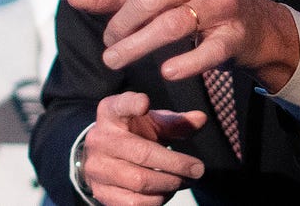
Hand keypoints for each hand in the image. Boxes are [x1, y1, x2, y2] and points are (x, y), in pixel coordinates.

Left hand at [66, 0, 299, 90]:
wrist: (251, 26)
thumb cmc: (189, 1)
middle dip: (124, 23)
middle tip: (107, 43)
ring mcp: (222, 7)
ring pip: (174, 26)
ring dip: (139, 45)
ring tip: (112, 59)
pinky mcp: (233, 37)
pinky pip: (208, 51)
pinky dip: (187, 63)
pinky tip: (166, 71)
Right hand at [81, 92, 205, 205]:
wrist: (103, 156)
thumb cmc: (133, 133)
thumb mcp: (152, 122)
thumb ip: (176, 122)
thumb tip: (201, 119)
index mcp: (111, 113)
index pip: (120, 105)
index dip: (132, 104)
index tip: (145, 102)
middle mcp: (100, 139)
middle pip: (142, 153)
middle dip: (176, 164)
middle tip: (197, 169)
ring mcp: (97, 167)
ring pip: (140, 181)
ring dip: (169, 184)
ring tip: (185, 181)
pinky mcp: (100, 192)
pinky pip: (134, 203)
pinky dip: (156, 200)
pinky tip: (166, 192)